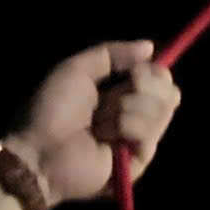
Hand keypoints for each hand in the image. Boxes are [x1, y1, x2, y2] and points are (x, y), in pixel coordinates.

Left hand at [2, 42, 180, 205]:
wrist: (39, 149)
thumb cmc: (51, 109)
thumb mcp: (76, 69)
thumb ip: (112, 53)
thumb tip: (150, 46)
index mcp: (122, 95)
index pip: (160, 79)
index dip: (154, 71)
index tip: (135, 71)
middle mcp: (135, 116)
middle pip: (170, 93)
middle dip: (145, 88)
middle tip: (114, 96)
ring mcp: (138, 140)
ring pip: (162, 111)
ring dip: (127, 109)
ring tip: (99, 123)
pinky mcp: (137, 162)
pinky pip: (150, 136)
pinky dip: (127, 129)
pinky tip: (105, 137)